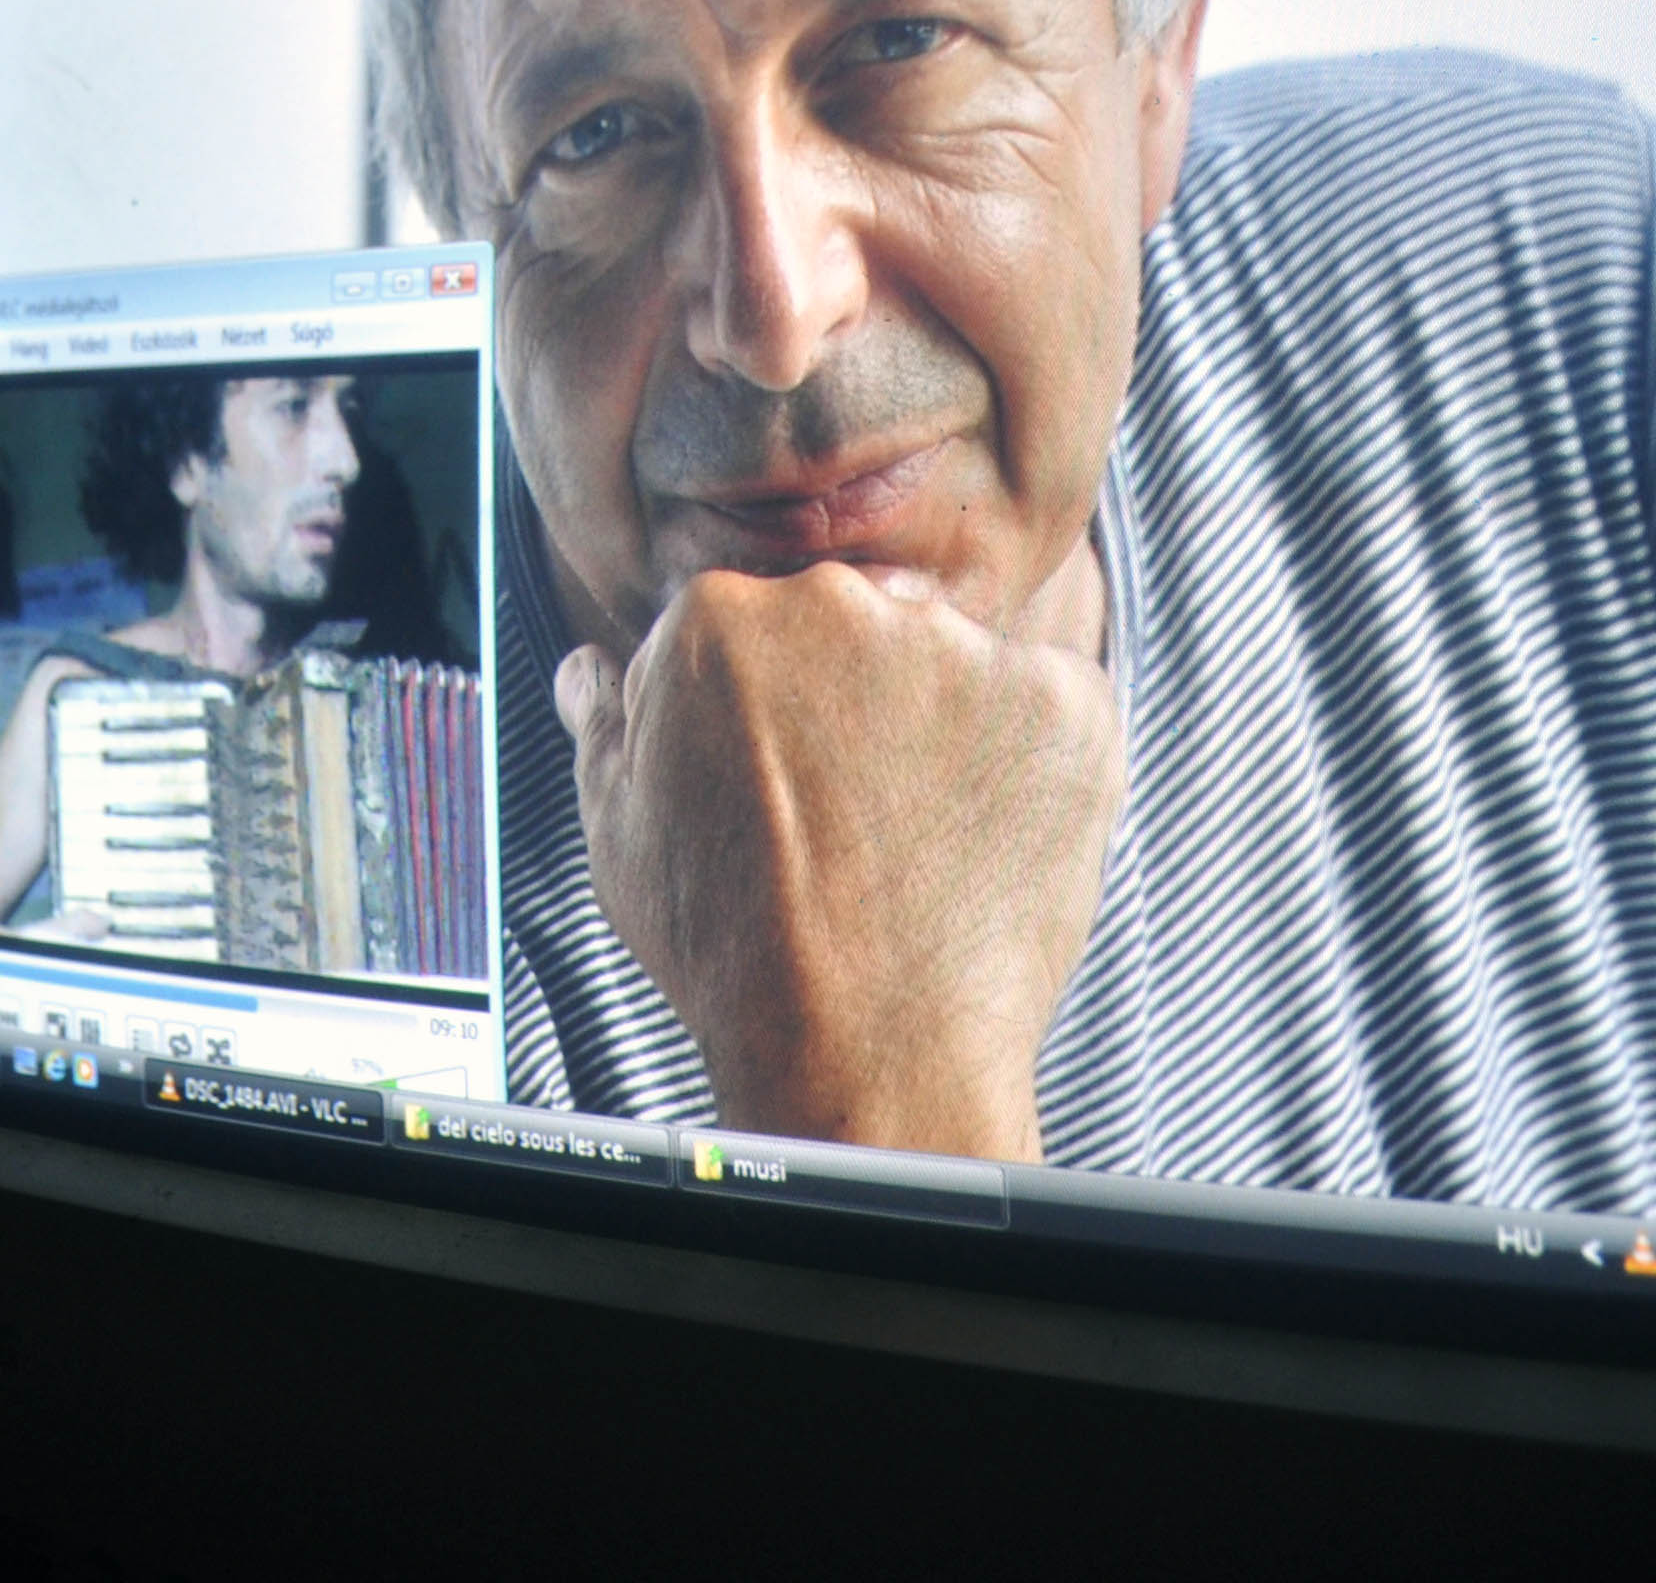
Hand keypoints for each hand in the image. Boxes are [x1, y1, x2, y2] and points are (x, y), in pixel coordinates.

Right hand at [555, 563, 1123, 1161]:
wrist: (868, 1052)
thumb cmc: (735, 949)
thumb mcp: (619, 827)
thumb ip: (605, 721)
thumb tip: (590, 666)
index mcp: (721, 617)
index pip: (755, 626)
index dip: (768, 714)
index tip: (780, 784)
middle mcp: (842, 605)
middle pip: (858, 626)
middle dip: (858, 704)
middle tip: (853, 819)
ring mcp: (963, 649)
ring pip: (957, 664)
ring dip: (947, 728)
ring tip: (920, 845)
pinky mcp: (1065, 701)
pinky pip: (1053, 706)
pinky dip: (1032, 763)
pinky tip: (986, 842)